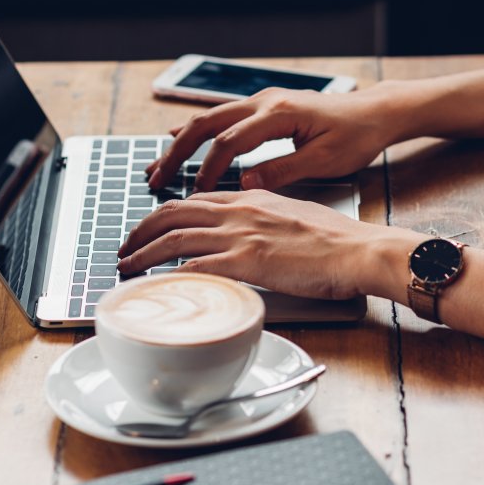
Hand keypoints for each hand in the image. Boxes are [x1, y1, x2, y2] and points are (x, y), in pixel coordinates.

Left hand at [116, 189, 423, 300]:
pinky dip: (171, 275)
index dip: (165, 214)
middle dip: (141, 230)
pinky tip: (157, 286)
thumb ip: (264, 221)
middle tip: (125, 248)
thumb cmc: (335, 240)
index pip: (194, 200)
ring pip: (175, 238)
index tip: (150, 228)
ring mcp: (242, 235)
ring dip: (144, 253)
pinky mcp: (248, 262)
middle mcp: (240, 211)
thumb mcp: (293, 216)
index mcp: (251, 198)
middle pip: (173, 212)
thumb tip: (248, 236)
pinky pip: (197, 266)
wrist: (358, 250)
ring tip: (127, 268)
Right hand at [146, 85, 403, 191]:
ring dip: (181, 143)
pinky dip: (198, 133)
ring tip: (157, 166)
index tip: (194, 195)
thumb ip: (283, 171)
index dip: (207, 170)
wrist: (376, 112)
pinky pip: (223, 118)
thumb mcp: (325, 161)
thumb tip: (245, 184)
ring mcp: (263, 101)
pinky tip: (177, 140)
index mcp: (279, 113)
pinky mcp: (265, 108)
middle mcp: (265, 102)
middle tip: (155, 178)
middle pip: (206, 124)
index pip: (229, 143)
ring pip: (210, 119)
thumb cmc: (357, 136)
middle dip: (177, 153)